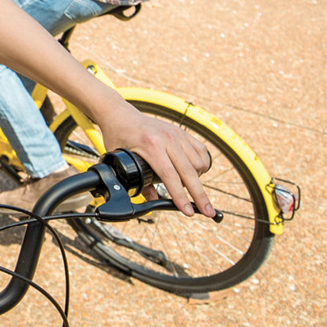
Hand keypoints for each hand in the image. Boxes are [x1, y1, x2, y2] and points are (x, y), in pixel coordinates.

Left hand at [96, 103, 214, 217]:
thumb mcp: (121, 161)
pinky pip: (201, 151)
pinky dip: (202, 165)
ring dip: (198, 180)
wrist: (121, 115)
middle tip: (207, 212)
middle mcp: (167, 139)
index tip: (187, 211)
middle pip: (189, 173)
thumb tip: (153, 200)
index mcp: (151, 146)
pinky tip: (195, 173)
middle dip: (199, 195)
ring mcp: (177, 134)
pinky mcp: (182, 131)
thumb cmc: (118, 137)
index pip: (170, 177)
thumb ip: (138, 182)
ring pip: (198, 163)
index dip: (180, 196)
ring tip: (189, 188)